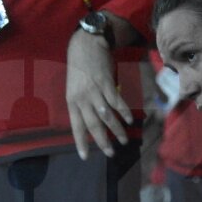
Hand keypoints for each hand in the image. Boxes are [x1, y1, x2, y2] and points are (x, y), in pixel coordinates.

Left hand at [66, 28, 132, 159]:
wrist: (85, 45)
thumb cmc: (79, 68)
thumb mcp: (74, 87)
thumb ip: (81, 104)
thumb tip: (90, 122)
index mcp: (72, 101)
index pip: (76, 126)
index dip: (81, 142)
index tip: (85, 157)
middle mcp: (82, 98)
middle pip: (93, 124)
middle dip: (102, 141)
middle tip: (110, 153)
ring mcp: (95, 91)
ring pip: (107, 116)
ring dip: (116, 130)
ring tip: (123, 140)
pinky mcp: (107, 83)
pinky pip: (116, 102)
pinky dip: (123, 112)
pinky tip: (129, 121)